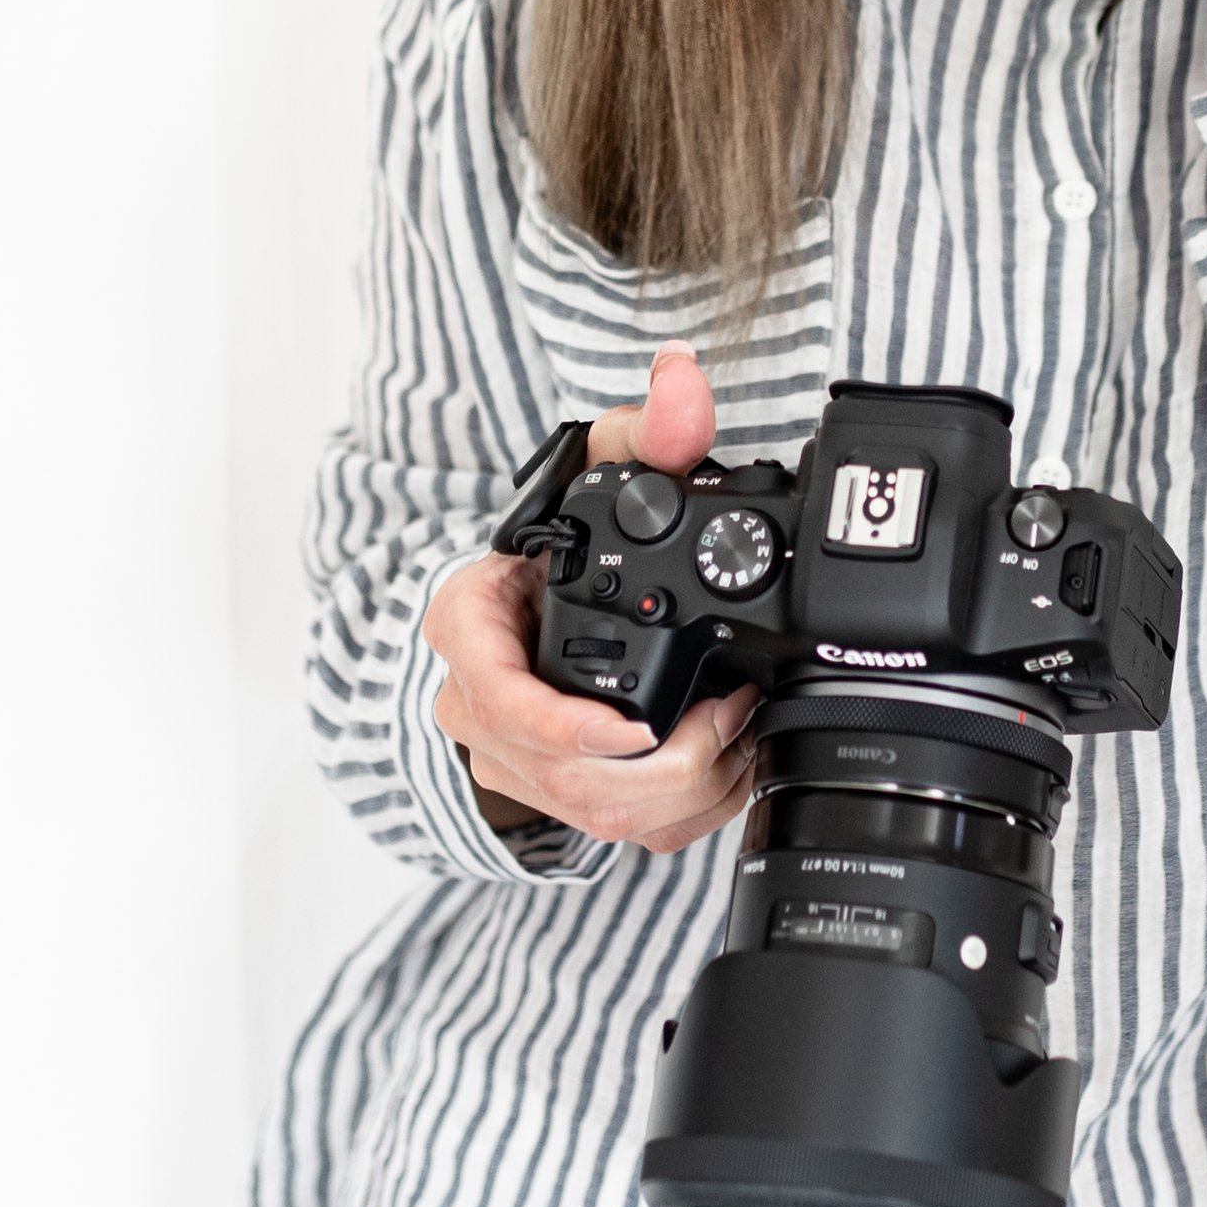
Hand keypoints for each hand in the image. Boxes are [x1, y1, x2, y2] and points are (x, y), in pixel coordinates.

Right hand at [422, 343, 758, 857]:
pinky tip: (724, 769)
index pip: (495, 693)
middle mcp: (475, 704)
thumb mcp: (593, 471)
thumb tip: (681, 378)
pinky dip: (679, 810)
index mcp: (467, 627)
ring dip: (678, 791)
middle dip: (660, 766)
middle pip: (561, 774)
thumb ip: (645, 429)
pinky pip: (612, 828)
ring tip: (738, 738)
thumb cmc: (553, 543)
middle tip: (729, 721)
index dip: (563, 726)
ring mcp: (508, 759)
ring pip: (591, 813)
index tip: (634, 731)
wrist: (523, 607)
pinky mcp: (547, 794)